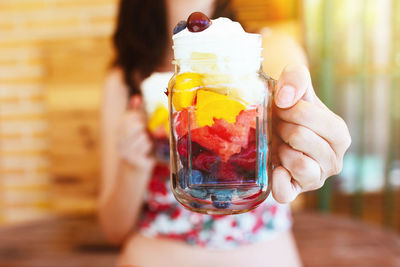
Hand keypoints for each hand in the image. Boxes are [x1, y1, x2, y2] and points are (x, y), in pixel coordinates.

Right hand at [117, 96, 153, 169]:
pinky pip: (146, 145)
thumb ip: (136, 113)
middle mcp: (119, 140)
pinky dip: (149, 147)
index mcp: (119, 130)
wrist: (133, 172)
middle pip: (136, 125)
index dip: (139, 117)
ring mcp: (125, 150)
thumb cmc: (138, 146)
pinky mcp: (133, 159)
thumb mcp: (136, 129)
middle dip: (144, 128)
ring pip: (144, 136)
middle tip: (145, 133)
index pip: (129, 116)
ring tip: (145, 145)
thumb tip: (137, 97)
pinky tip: (146, 152)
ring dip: (148, 140)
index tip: (142, 122)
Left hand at [271, 64, 350, 202]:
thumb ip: (296, 78)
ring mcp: (316, 179)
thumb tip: (285, 100)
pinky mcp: (295, 191)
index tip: (283, 109)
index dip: (287, 109)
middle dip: (281, 127)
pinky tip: (275, 166)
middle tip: (280, 127)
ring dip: (280, 149)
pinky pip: (285, 192)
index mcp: (339, 134)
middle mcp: (334, 160)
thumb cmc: (288, 106)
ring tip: (280, 144)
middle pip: (299, 137)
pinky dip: (276, 180)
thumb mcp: (295, 83)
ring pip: (297, 163)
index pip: (308, 117)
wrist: (274, 125)